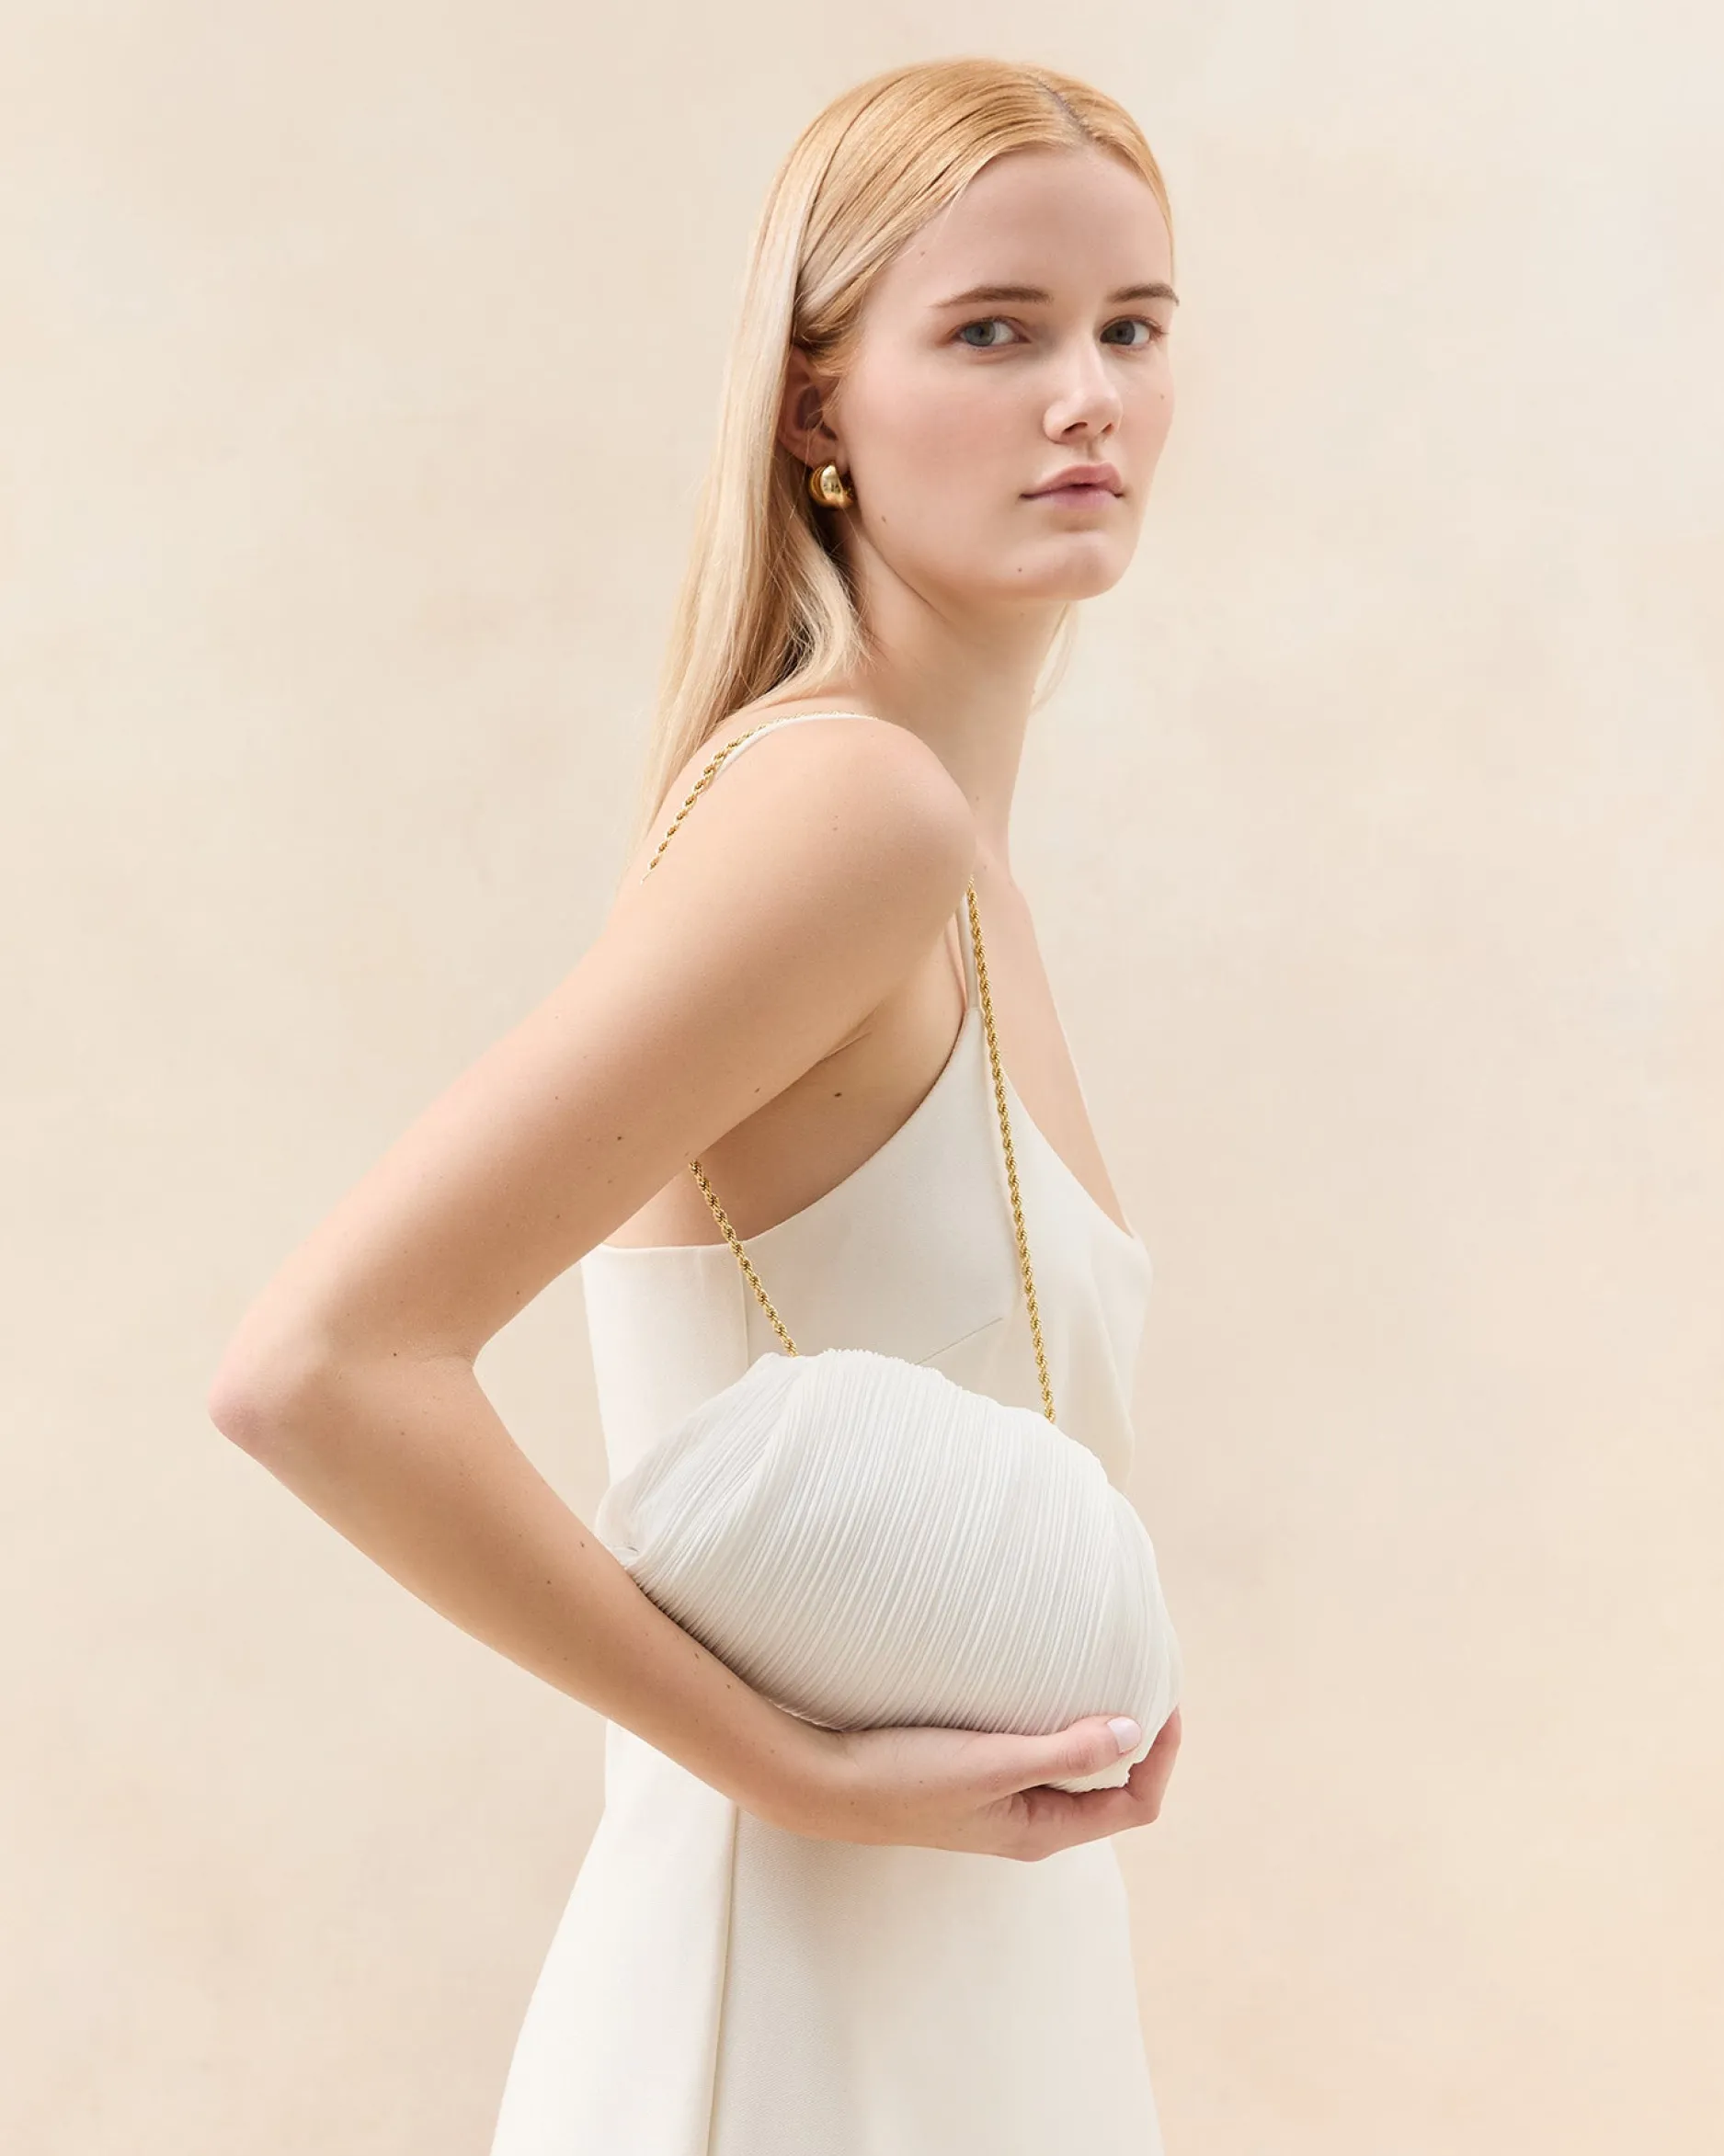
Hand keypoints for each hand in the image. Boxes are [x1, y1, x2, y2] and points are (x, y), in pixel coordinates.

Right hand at [759, 1705, 1182, 1858]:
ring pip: (1072, 1768)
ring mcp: (999, 1801)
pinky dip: (1053, 1721)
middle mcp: (1028, 1822)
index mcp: (1041, 1830)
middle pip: (1111, 1788)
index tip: (1164, 1700)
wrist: (824, 1784)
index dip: (1162, 1757)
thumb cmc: (904, 1778)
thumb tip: (1134, 1730)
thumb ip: (1063, 1751)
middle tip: (1141, 1676)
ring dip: (1093, 1727)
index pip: (1135, 1805)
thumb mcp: (991, 1763)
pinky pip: (1035, 1752)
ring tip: (1100, 1673)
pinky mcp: (972, 1777)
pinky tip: (1039, 1682)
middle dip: (1137, 1739)